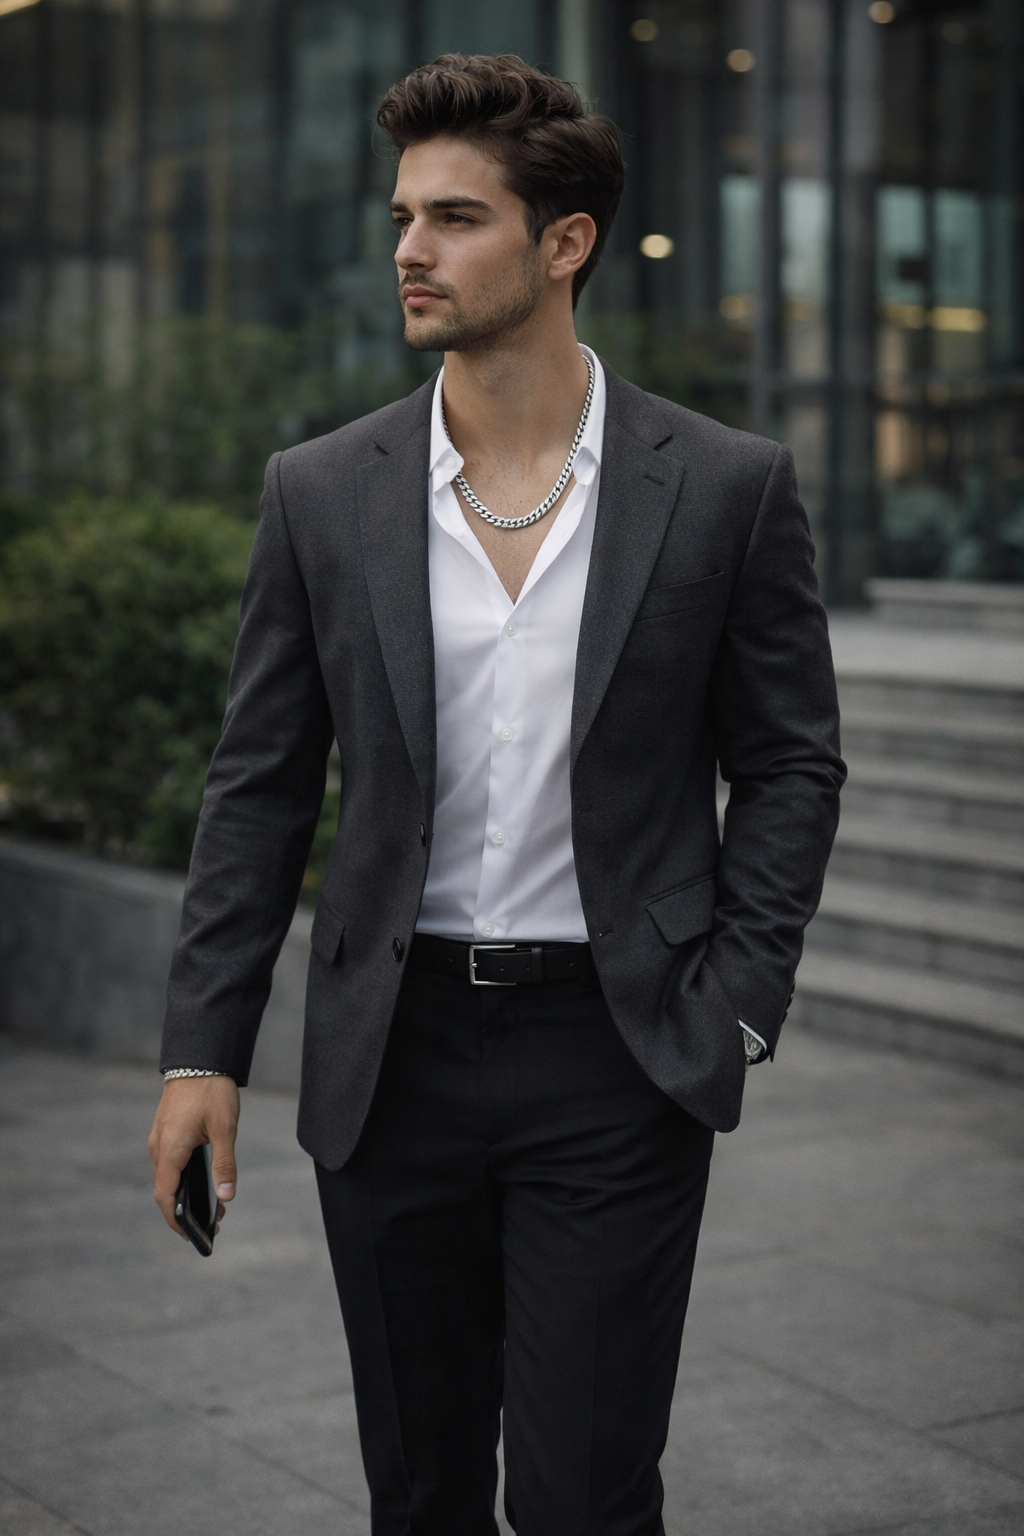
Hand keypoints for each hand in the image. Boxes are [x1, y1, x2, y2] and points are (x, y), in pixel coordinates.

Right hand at [148, 1075, 239, 1240]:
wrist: (200, 1058)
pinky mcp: (166, 1132)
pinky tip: (204, 1181)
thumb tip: (226, 1197)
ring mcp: (160, 1139)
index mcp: (170, 1150)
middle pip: (165, 1191)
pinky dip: (183, 1178)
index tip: (192, 1236)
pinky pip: (170, 1163)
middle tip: (213, 1225)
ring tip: (214, 1206)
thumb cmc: (212, 1091)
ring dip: (186, 1195)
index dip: (177, 1220)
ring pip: (167, 1177)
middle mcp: (159, 1148)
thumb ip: (224, 1164)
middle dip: (186, 1212)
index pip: (166, 1197)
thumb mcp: (224, 1129)